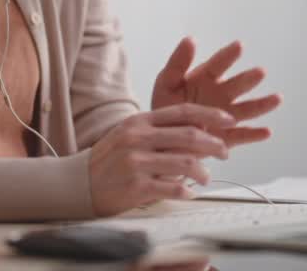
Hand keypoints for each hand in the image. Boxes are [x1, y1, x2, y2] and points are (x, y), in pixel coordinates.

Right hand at [88, 103, 233, 215]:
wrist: (78, 183)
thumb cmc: (109, 160)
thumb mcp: (130, 135)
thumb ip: (159, 131)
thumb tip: (197, 132)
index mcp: (139, 122)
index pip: (182, 112)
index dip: (210, 115)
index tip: (228, 121)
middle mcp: (138, 138)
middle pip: (189, 136)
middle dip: (214, 145)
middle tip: (224, 153)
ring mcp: (136, 161)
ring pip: (186, 163)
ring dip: (203, 172)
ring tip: (206, 178)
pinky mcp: (136, 186)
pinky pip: (173, 188)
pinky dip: (186, 191)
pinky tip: (189, 193)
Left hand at [151, 38, 281, 147]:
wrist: (163, 136)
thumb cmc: (166, 105)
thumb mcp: (167, 83)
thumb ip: (178, 63)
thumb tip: (190, 38)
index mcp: (206, 79)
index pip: (218, 65)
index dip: (228, 55)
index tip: (239, 45)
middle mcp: (220, 95)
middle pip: (236, 85)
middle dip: (248, 79)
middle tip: (260, 71)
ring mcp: (225, 116)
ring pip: (246, 109)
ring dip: (262, 104)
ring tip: (277, 98)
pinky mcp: (226, 137)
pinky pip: (242, 136)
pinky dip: (254, 135)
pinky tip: (267, 131)